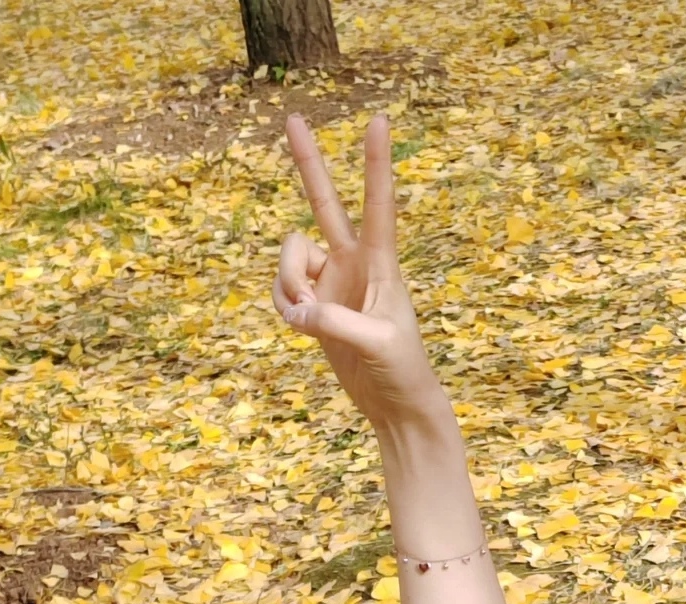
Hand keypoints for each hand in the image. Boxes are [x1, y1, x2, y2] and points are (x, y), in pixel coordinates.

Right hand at [273, 113, 445, 430]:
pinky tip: (299, 324)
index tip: (378, 120)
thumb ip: (336, 323)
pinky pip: (283, 291)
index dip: (375, 164)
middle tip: (291, 118)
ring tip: (304, 317)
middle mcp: (353, 263)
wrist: (395, 404)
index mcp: (381, 263)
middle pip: (325, 203)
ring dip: (287, 284)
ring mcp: (332, 282)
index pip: (378, 204)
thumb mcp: (376, 345)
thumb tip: (298, 311)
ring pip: (290, 258)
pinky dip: (284, 305)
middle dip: (308, 163)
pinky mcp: (316, 305)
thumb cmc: (401, 371)